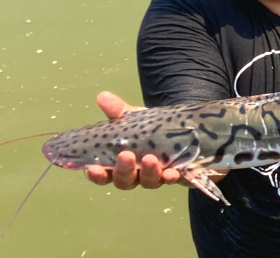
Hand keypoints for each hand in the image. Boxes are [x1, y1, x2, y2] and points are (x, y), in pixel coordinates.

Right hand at [83, 91, 226, 188]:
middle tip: (126, 156)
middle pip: (125, 180)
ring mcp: (156, 177)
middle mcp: (136, 174)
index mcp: (120, 162)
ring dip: (148, 172)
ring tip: (151, 159)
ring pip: (148, 182)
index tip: (93, 168)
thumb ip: (119, 111)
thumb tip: (103, 96)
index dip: (97, 174)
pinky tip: (172, 173)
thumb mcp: (136, 119)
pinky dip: (170, 177)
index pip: (104, 174)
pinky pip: (172, 180)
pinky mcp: (176, 177)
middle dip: (124, 170)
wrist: (185, 132)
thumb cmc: (152, 129)